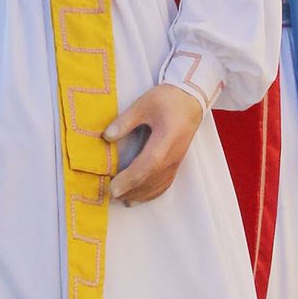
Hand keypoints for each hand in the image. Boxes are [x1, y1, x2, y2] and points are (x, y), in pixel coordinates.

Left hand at [107, 84, 204, 206]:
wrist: (191, 100)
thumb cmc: (168, 100)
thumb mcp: (144, 104)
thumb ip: (125, 121)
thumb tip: (107, 137)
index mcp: (166, 139)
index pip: (148, 164)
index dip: (131, 179)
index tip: (113, 187)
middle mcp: (173, 155)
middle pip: (152, 179)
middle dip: (130, 190)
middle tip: (110, 195)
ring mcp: (176, 161)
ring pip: (158, 185)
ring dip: (139, 194)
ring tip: (120, 198)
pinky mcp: (176, 163)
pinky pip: (164, 184)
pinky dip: (150, 194)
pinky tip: (138, 197)